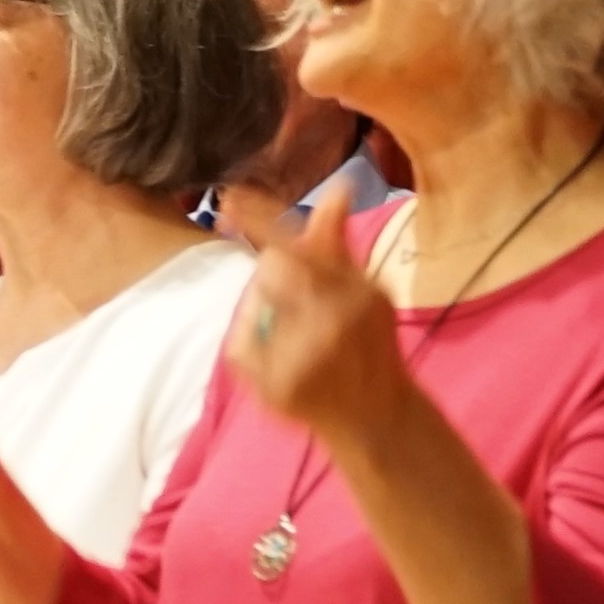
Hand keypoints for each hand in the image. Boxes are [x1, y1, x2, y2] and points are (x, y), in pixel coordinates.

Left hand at [221, 182, 411, 445]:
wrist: (374, 414)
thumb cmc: (369, 344)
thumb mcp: (367, 291)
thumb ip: (339, 247)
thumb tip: (336, 189)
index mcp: (355, 295)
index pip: (300, 248)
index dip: (261, 220)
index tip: (230, 197)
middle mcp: (328, 325)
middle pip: (272, 272)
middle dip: (277, 273)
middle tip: (295, 294)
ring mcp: (299, 359)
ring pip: (255, 305)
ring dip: (266, 308)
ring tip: (295, 329)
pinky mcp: (274, 387)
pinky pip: (240, 343)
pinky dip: (253, 342)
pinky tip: (278, 354)